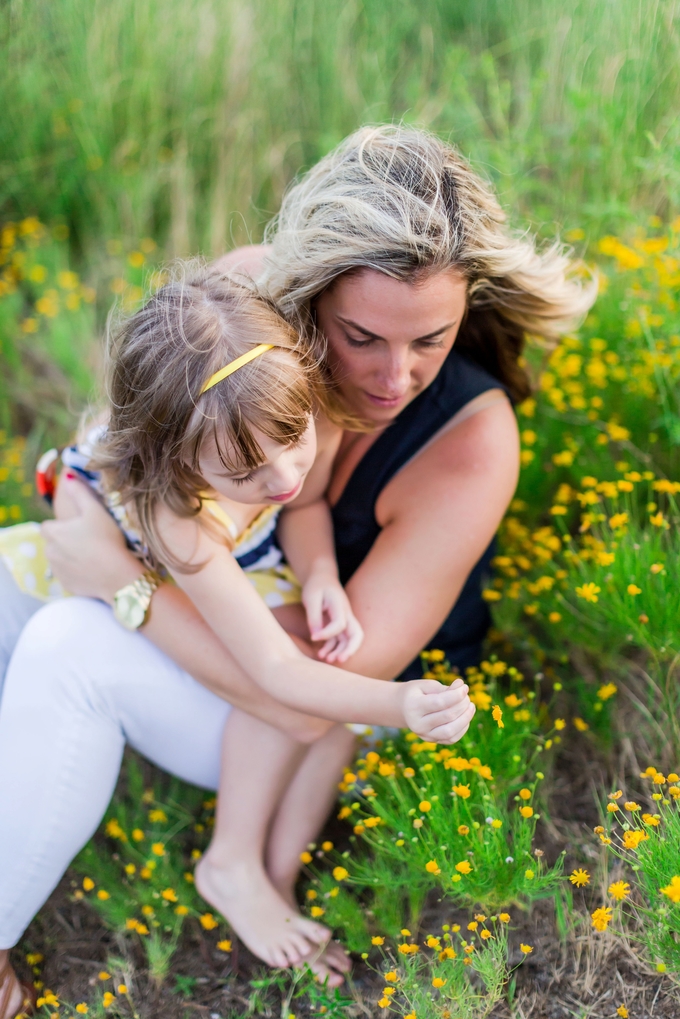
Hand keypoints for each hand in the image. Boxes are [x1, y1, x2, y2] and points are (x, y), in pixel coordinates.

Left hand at [42, 474, 143, 601]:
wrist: (117, 576)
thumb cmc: (107, 539)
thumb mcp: (95, 510)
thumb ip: (80, 492)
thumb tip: (69, 476)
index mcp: (53, 533)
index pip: (48, 526)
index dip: (63, 525)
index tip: (80, 526)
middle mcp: (49, 552)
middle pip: (54, 543)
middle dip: (66, 540)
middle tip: (89, 539)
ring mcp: (57, 571)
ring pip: (60, 559)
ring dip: (70, 556)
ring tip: (93, 554)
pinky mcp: (67, 585)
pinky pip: (69, 575)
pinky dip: (77, 571)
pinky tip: (94, 568)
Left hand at [301, 571, 363, 663]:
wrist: (322, 578)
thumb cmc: (316, 586)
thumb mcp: (311, 597)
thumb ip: (313, 616)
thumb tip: (315, 636)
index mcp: (340, 606)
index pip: (340, 624)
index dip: (327, 633)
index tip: (313, 637)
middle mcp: (346, 614)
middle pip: (357, 634)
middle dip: (351, 648)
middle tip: (340, 659)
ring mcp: (343, 620)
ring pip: (348, 639)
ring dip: (340, 651)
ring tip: (327, 660)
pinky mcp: (337, 625)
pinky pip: (339, 639)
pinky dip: (332, 648)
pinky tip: (321, 654)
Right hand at [401, 679, 475, 743]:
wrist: (403, 708)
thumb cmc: (417, 693)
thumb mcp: (427, 685)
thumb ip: (444, 687)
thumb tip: (462, 685)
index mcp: (413, 706)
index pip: (440, 703)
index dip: (456, 695)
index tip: (465, 686)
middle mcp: (417, 724)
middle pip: (447, 717)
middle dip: (462, 704)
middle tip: (467, 694)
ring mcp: (424, 735)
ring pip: (450, 732)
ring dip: (466, 718)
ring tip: (471, 706)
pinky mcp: (432, 741)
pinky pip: (452, 738)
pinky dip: (463, 728)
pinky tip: (465, 716)